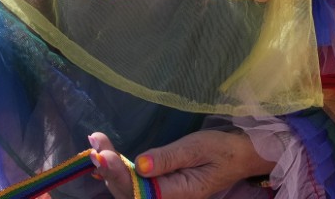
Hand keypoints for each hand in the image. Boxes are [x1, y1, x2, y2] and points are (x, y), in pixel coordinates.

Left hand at [88, 129, 272, 198]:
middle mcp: (167, 198)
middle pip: (128, 192)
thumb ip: (169, 158)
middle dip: (107, 168)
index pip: (140, 188)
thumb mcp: (199, 148)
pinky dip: (116, 171)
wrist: (240, 156)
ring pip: (127, 190)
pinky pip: (133, 185)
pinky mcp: (159, 186)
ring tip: (94, 144)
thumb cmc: (223, 149)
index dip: (117, 173)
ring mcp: (162, 194)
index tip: (101, 153)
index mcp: (179, 192)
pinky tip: (104, 156)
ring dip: (108, 169)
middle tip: (93, 142)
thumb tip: (140, 166)